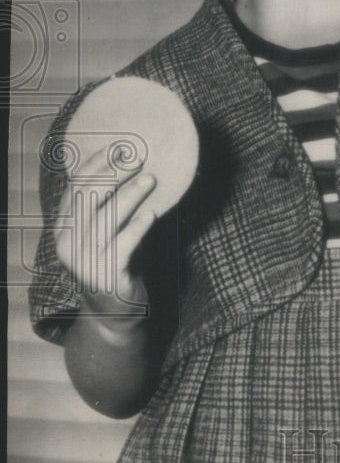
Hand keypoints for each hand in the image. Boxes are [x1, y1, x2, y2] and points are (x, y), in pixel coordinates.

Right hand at [54, 147, 156, 319]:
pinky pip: (123, 246)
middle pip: (88, 199)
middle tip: (138, 158)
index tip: (118, 147)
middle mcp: (69, 244)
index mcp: (64, 229)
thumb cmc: (114, 264)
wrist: (114, 316)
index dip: (95, 165)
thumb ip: (108, 207)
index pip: (75, 188)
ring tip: (151, 179)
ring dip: (130, 196)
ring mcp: (86, 261)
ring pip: (107, 219)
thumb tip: (133, 165)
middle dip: (113, 174)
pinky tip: (152, 215)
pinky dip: (137, 228)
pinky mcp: (107, 276)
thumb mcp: (105, 234)